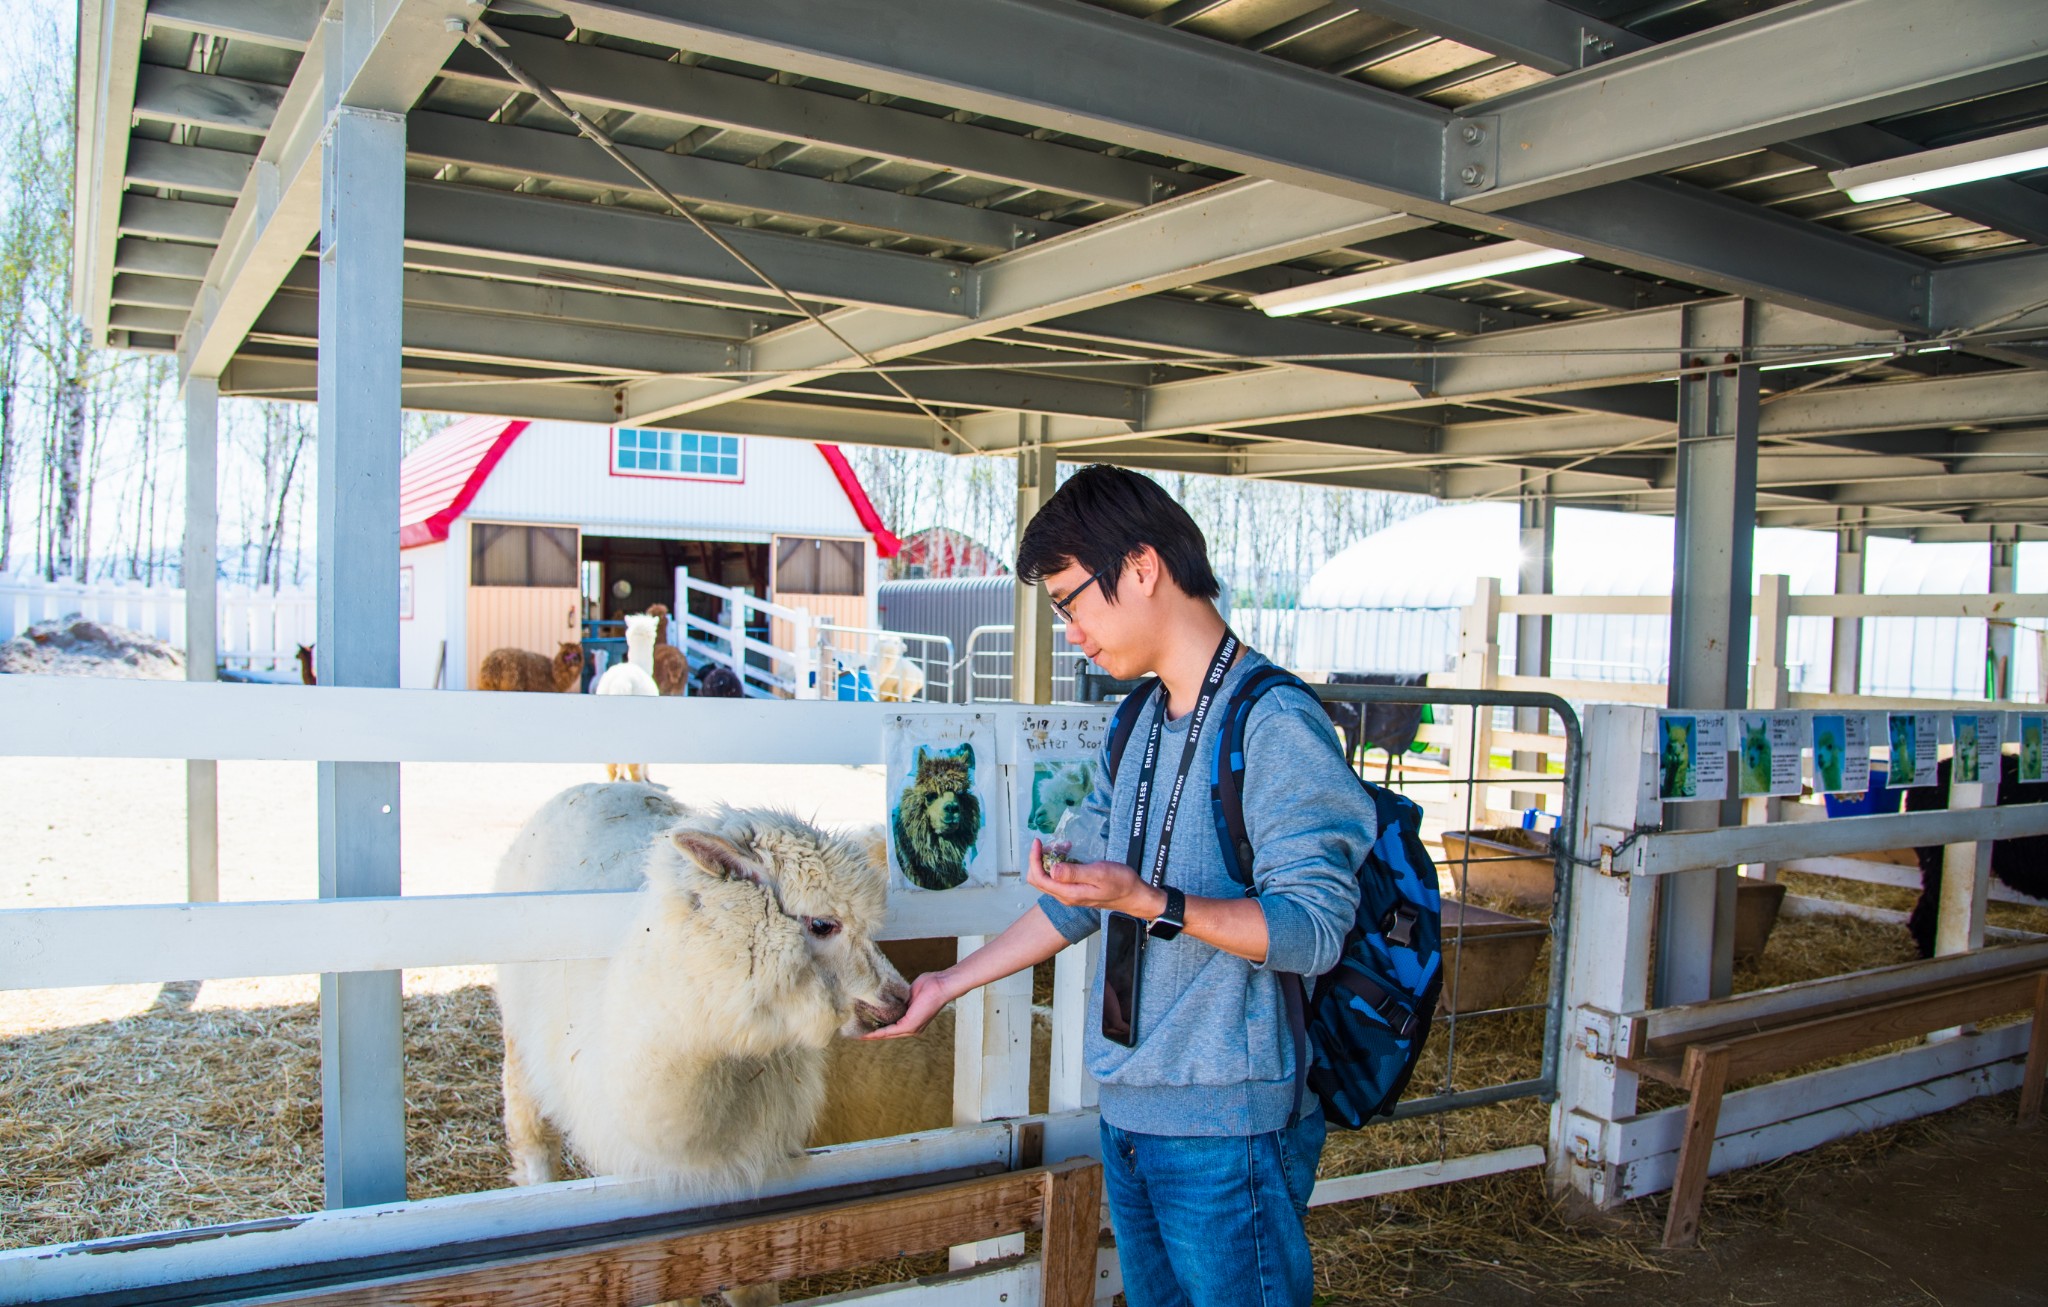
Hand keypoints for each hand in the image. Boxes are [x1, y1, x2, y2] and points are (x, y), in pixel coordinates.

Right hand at [862, 969, 953, 1038]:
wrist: (940, 985)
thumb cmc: (929, 985)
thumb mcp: (910, 993)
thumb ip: (899, 999)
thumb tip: (887, 997)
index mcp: (912, 1020)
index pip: (891, 1027)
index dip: (877, 1028)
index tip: (864, 1027)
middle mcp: (912, 1028)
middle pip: (887, 1033)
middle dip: (871, 1034)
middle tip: (856, 1033)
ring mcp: (911, 1028)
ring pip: (887, 1034)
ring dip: (871, 1035)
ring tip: (857, 1035)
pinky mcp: (910, 1025)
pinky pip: (890, 1031)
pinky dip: (877, 1033)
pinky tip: (866, 1034)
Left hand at [1027, 838, 1165, 918]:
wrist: (1134, 895)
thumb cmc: (1120, 883)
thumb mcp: (1098, 873)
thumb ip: (1074, 873)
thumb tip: (1051, 870)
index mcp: (1068, 893)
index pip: (1039, 878)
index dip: (1034, 858)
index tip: (1038, 842)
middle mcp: (1065, 896)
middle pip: (1039, 879)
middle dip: (1039, 859)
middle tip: (1051, 844)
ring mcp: (1070, 894)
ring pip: (1048, 877)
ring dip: (1050, 860)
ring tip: (1064, 846)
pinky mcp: (1076, 890)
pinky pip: (1059, 878)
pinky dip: (1060, 864)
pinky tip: (1070, 854)